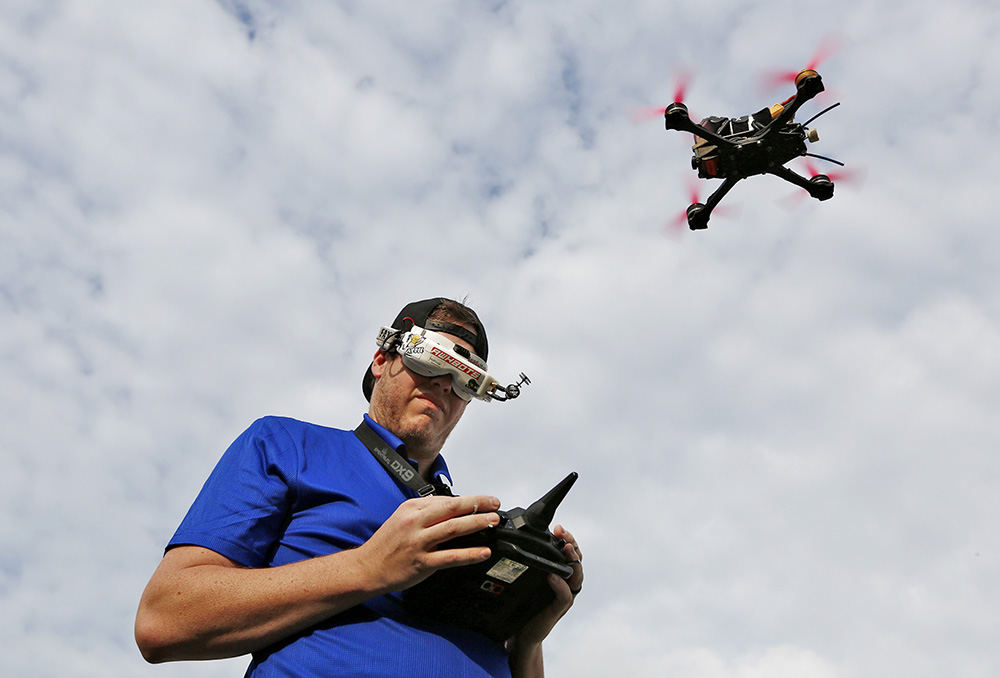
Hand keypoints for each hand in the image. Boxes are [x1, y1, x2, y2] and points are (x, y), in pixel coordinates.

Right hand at [358, 494, 501, 593]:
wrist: (366, 567)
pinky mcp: (421, 562)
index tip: (484, 500)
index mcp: (411, 508)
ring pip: (453, 528)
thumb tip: (452, 508)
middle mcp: (415, 522)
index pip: (445, 500)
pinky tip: (483, 552)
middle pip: (451, 508)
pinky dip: (469, 554)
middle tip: (495, 504)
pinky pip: (450, 557)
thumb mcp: (402, 518)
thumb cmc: (386, 544)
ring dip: (476, 523)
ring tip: (493, 521)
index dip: (468, 500)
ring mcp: (418, 542)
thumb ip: (425, 512)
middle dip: (477, 504)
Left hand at [513, 524, 583, 646]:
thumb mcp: (527, 577)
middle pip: (577, 560)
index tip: (559, 528)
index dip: (568, 538)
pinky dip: (561, 585)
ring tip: (565, 549)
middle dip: (572, 544)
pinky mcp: (558, 609)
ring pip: (577, 576)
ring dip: (572, 561)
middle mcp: (566, 583)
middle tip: (563, 534)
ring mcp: (564, 596)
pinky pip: (565, 595)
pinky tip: (553, 576)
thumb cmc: (525, 603)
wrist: (521, 632)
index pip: (571, 551)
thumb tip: (517, 537)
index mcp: (560, 573)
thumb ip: (529, 562)